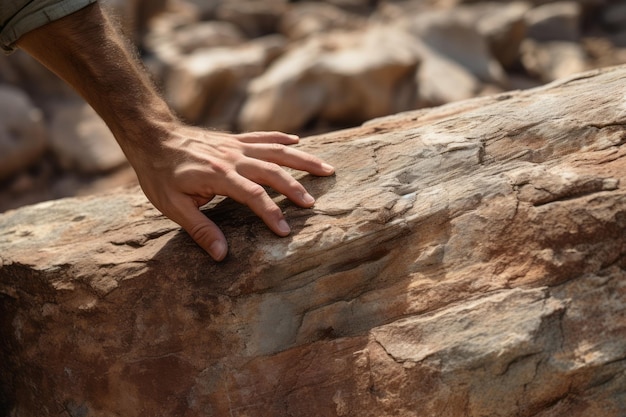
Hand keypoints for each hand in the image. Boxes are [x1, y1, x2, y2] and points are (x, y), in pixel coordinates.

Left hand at [129, 125, 334, 260]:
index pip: (254, 196)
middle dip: (296, 187)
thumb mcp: (172, 207)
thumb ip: (200, 229)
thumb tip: (221, 255)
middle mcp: (233, 158)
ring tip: (326, 168)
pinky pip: (263, 137)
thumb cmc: (159, 174)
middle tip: (314, 204)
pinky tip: (297, 141)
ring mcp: (235, 146)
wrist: (151, 136)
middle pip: (273, 171)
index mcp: (220, 176)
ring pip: (276, 151)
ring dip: (302, 159)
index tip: (285, 231)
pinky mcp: (233, 140)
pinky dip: (282, 139)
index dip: (271, 214)